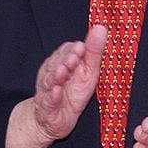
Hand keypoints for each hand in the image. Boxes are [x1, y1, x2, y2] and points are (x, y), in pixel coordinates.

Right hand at [33, 25, 106, 140]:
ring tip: (63, 71)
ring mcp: (47, 91)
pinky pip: (47, 101)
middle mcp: (53, 74)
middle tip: (74, 58)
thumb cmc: (73, 92)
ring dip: (56, 76)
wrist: (53, 119)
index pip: (66, 51)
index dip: (73, 50)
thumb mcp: (88, 71)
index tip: (81, 47)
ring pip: (49, 81)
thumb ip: (93, 51)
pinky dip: (52, 96)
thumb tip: (101, 28)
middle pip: (56, 64)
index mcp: (64, 64)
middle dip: (65, 60)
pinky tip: (57, 91)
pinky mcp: (46, 109)